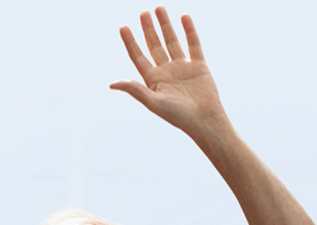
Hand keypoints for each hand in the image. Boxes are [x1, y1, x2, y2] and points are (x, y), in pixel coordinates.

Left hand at [110, 7, 228, 139]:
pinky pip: (193, 44)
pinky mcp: (199, 66)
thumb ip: (135, 90)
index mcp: (153, 80)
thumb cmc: (177, 116)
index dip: (130, 42)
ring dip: (165, 25)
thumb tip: (112, 84)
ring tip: (159, 8)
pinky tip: (184, 17)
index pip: (138, 56)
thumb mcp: (153, 102)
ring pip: (172, 41)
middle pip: (154, 45)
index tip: (123, 27)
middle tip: (143, 12)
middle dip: (148, 29)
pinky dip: (189, 31)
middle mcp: (166, 71)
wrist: (204, 120)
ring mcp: (182, 67)